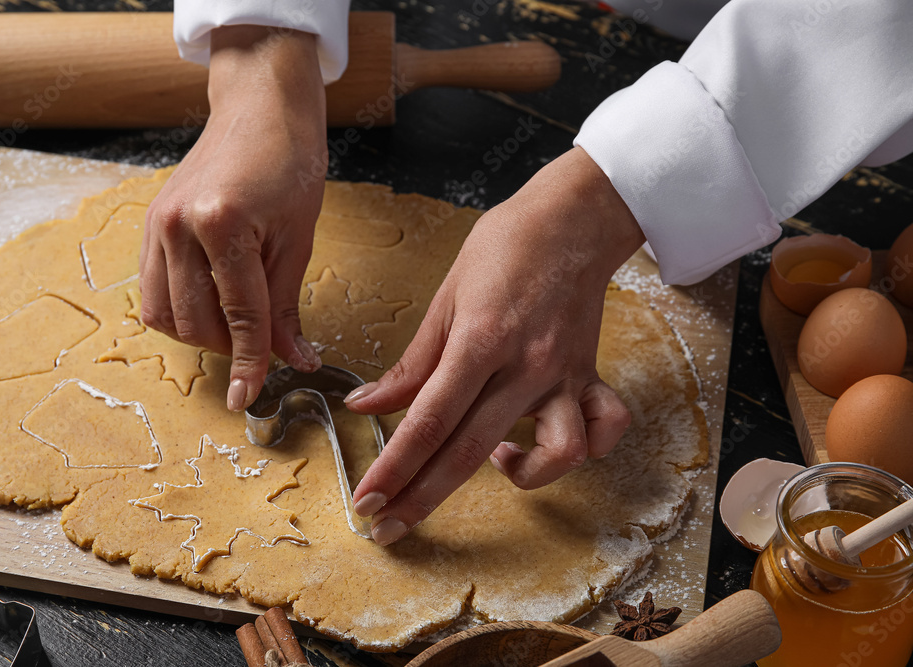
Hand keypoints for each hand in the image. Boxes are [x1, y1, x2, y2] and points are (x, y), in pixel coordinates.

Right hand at [140, 25, 326, 410]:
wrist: (260, 110)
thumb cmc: (289, 164)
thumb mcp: (299, 238)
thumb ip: (286, 305)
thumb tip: (292, 359)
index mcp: (223, 224)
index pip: (238, 314)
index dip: (249, 361)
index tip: (249, 397)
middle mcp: (178, 226)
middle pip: (196, 322)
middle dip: (229, 347)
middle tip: (261, 347)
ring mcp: (156, 224)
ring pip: (165, 315)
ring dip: (201, 334)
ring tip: (236, 324)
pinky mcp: (149, 224)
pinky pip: (152, 291)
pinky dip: (179, 311)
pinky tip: (209, 305)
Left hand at [345, 147, 645, 544]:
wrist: (573, 219)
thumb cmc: (505, 248)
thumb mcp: (446, 298)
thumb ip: (411, 362)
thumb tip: (366, 404)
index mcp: (481, 341)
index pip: (429, 418)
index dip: (395, 467)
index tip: (368, 500)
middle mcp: (525, 366)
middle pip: (470, 449)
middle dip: (423, 497)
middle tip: (388, 528)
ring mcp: (563, 375)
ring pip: (557, 453)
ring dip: (524, 474)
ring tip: (496, 460)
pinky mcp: (590, 376)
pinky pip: (605, 429)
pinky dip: (586, 449)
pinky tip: (549, 442)